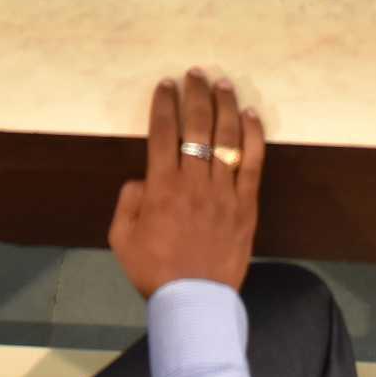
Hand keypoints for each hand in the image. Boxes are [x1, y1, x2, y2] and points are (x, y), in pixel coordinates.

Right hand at [108, 69, 261, 298]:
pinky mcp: (246, 205)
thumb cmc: (155, 271)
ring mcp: (224, 192)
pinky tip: (252, 115)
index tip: (165, 86)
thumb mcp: (122, 238)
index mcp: (162, 188)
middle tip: (195, 74)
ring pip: (226, 138)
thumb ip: (128, 202)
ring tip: (222, 84)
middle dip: (195, 95)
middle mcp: (194, 182)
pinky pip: (252, 163)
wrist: (194, 302)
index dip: (164, 105)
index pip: (163, 133)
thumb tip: (142, 179)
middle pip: (197, 126)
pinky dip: (253, 136)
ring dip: (224, 106)